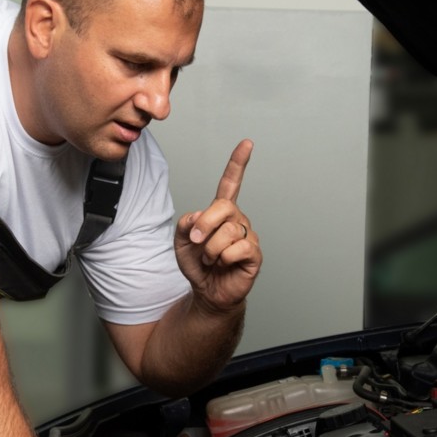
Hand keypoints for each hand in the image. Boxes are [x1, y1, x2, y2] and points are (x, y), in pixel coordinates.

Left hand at [175, 139, 261, 312]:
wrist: (208, 292)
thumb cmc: (198, 265)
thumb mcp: (182, 242)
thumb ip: (186, 224)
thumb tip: (199, 216)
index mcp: (221, 212)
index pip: (231, 183)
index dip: (238, 163)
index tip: (247, 144)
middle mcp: (238, 220)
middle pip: (224, 207)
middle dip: (205, 224)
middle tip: (197, 241)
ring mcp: (248, 237)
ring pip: (229, 231)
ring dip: (211, 249)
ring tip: (211, 259)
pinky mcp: (254, 255)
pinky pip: (239, 248)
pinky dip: (223, 258)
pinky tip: (223, 264)